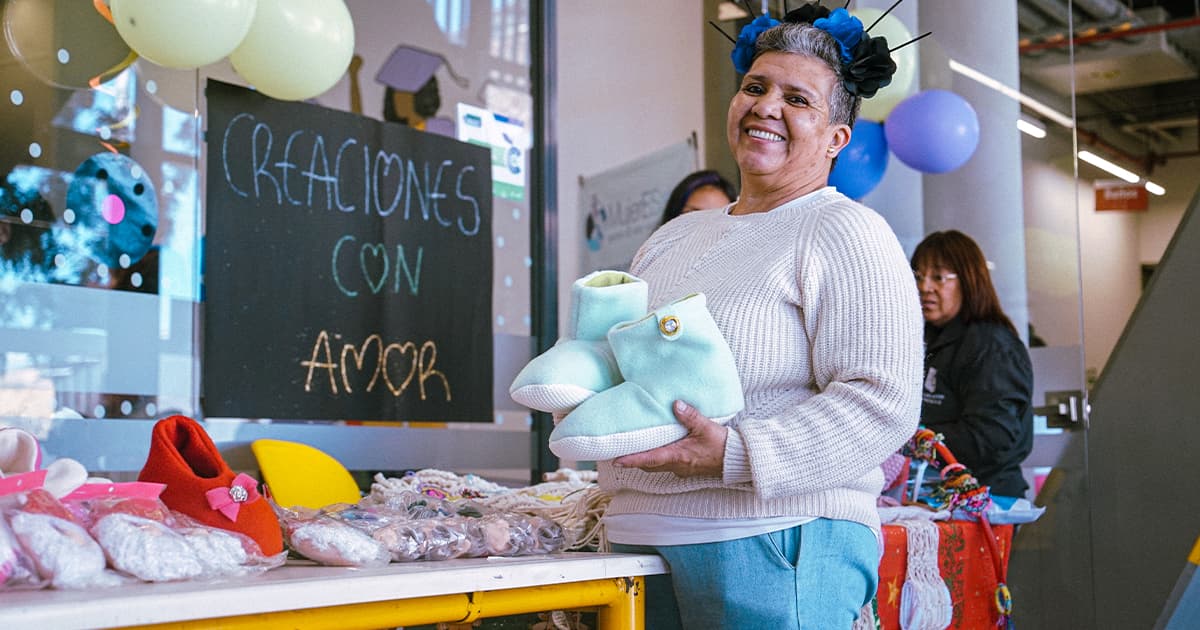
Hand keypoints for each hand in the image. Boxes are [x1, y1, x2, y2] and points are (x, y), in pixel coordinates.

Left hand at [612, 400, 727, 476]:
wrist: (737, 460)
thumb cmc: (723, 446)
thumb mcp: (707, 427)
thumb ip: (690, 416)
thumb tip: (676, 405)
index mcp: (678, 456)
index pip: (650, 459)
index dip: (632, 460)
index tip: (616, 459)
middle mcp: (676, 465)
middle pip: (648, 464)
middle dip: (632, 459)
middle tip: (617, 449)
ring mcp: (681, 468)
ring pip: (656, 465)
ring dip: (644, 457)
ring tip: (632, 445)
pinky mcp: (686, 466)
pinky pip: (665, 463)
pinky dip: (656, 456)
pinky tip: (656, 444)